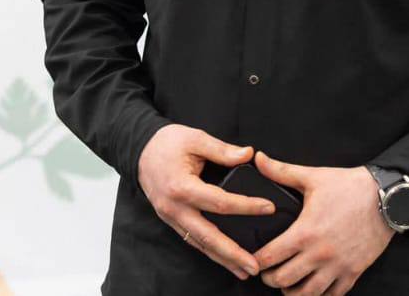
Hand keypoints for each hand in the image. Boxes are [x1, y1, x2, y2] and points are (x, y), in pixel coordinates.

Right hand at [137, 123, 276, 280]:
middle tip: (255, 266)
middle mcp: (175, 208)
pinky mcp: (171, 220)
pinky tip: (224, 257)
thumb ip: (222, 149)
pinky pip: (192, 239)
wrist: (140, 151)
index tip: (268, 208)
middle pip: (208, 236)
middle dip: (232, 253)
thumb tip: (249, 154)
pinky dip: (209, 250)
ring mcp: (171, 218)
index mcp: (181, 187)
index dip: (246, 206)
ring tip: (244, 270)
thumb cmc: (166, 143)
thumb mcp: (195, 138)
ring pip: (199, 244)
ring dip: (222, 258)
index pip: (220, 202)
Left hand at [252, 151, 394, 294]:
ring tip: (287, 286)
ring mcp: (338, 266)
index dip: (256, 262)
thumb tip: (259, 159)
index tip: (254, 260)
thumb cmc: (348, 187)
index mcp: (305, 232)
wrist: (385, 197)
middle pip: (283, 281)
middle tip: (268, 273)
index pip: (270, 257)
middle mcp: (320, 254)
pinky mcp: (353, 272)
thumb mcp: (312, 177)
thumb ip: (281, 171)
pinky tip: (313, 288)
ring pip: (307, 294)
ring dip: (292, 293)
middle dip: (270, 279)